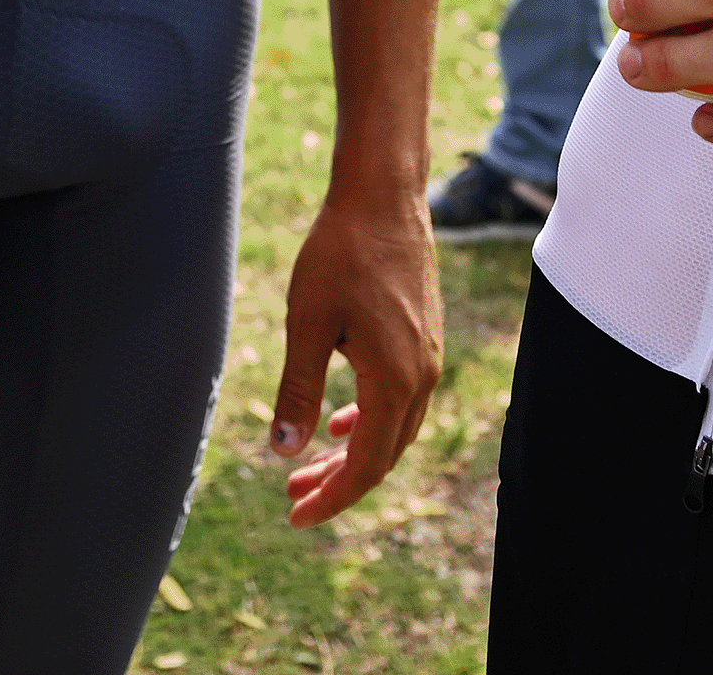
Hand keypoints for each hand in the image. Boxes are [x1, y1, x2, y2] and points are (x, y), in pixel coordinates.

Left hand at [269, 187, 439, 524]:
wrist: (382, 197)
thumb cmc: (340, 253)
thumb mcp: (307, 323)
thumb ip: (299, 391)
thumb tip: (284, 452)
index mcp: (394, 379)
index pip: (367, 464)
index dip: (333, 497)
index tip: (296, 515)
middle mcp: (421, 376)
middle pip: (383, 454)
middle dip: (338, 482)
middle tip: (292, 497)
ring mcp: (428, 357)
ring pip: (393, 428)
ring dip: (352, 452)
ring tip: (308, 467)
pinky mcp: (423, 339)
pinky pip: (401, 400)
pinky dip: (370, 421)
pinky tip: (341, 421)